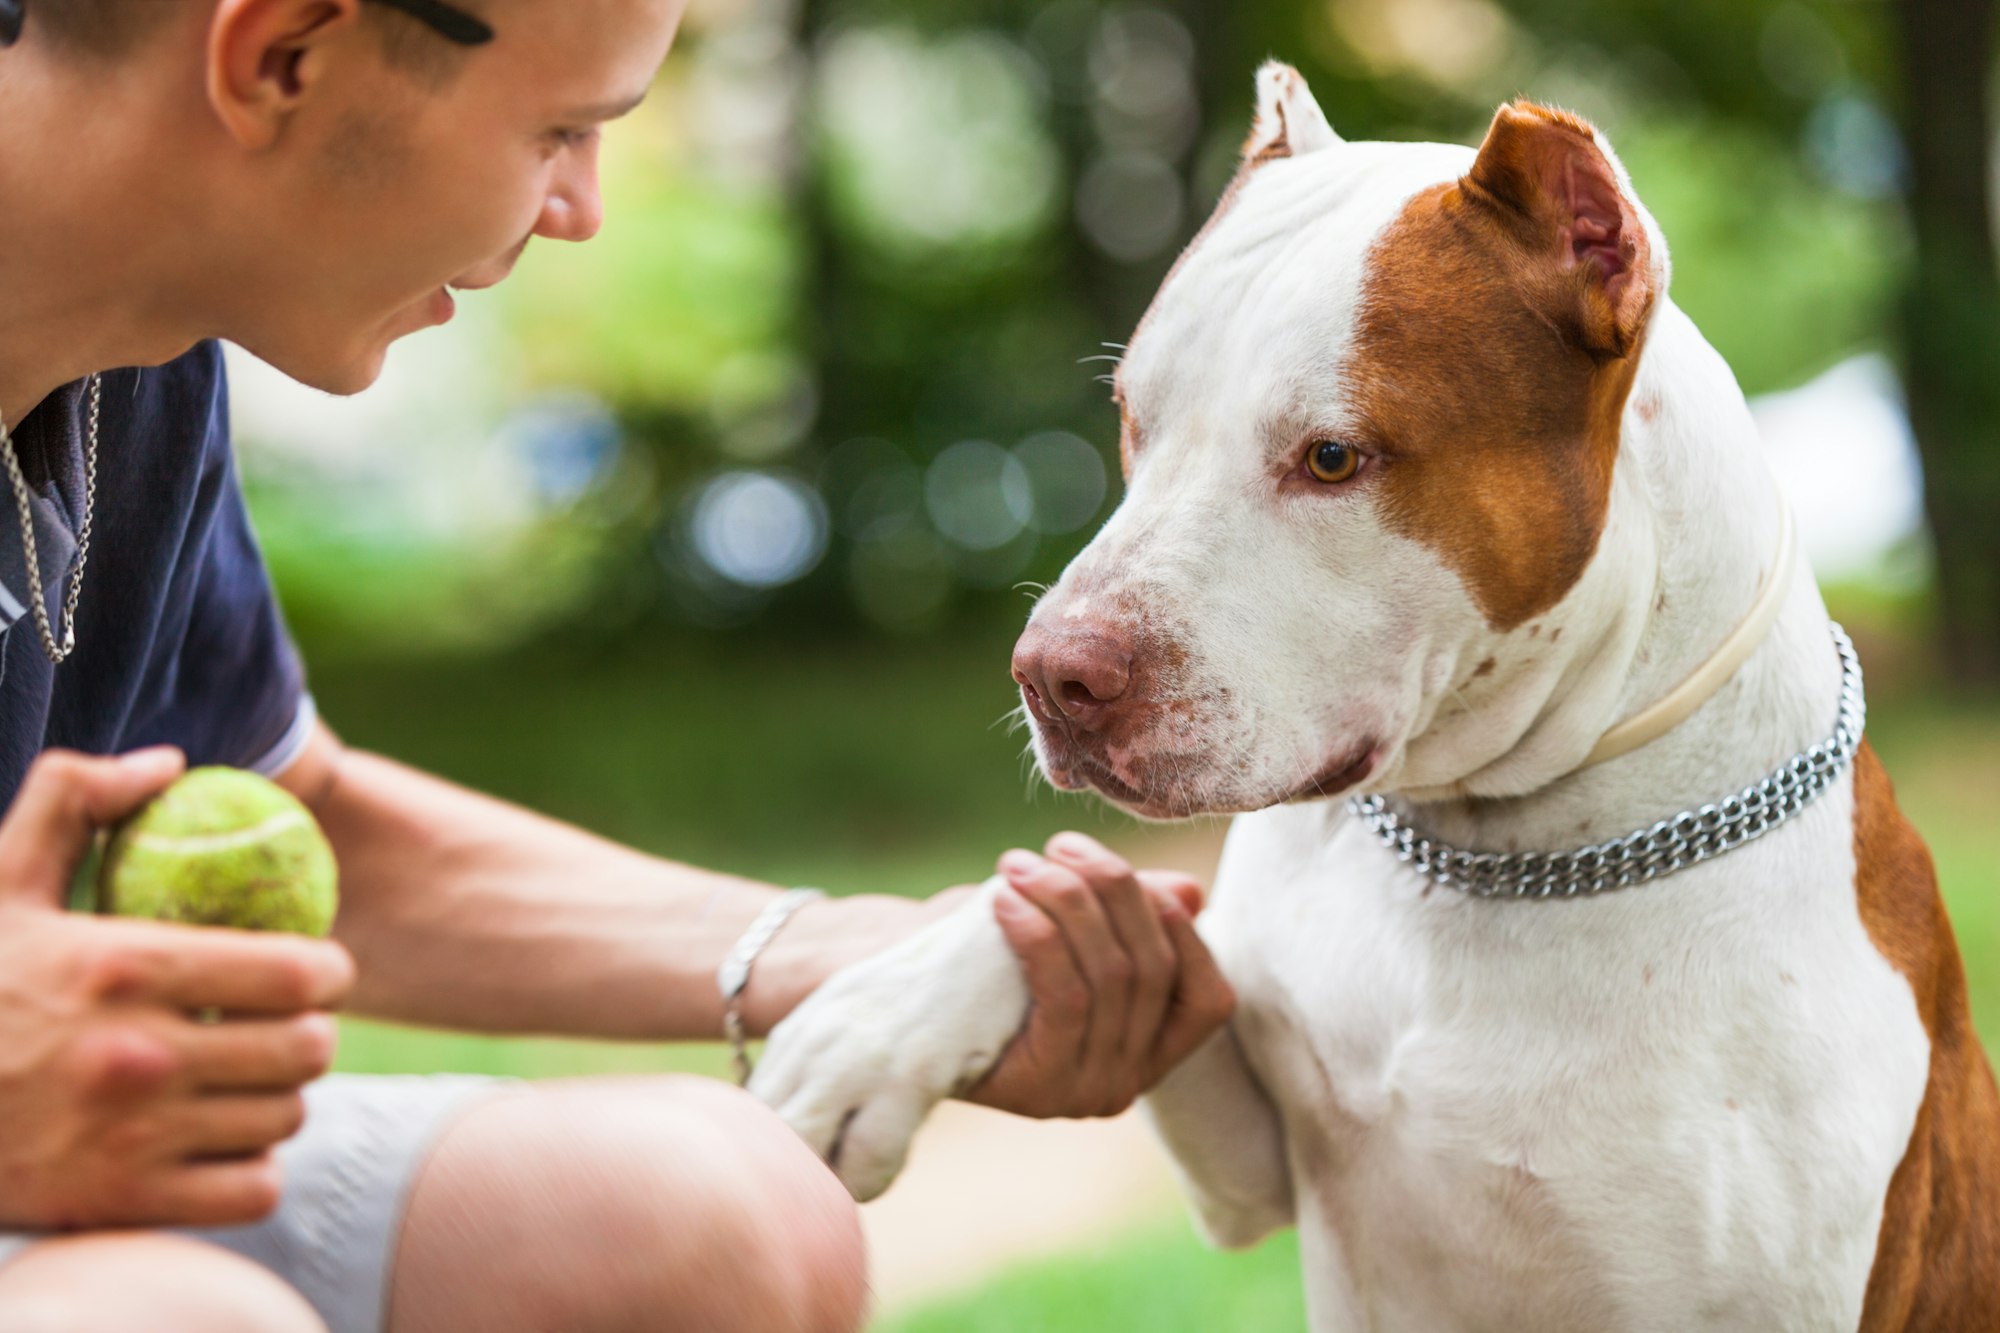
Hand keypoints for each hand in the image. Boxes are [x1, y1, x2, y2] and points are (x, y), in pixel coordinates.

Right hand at [0, 749, 355, 1229]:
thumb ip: (75, 799)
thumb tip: (169, 761)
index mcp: (125, 967)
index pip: (299, 973)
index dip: (327, 971)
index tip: (313, 969)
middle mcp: (140, 1056)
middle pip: (308, 1049)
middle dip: (308, 1032)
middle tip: (281, 1026)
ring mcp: (134, 1139)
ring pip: (285, 1119)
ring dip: (278, 1098)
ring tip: (245, 1081)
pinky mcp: (123, 1205)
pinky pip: (255, 1189)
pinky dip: (251, 1168)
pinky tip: (217, 1141)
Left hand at [969, 832, 1233, 1118]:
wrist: (894, 1012)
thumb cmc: (989, 964)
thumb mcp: (1067, 933)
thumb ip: (1129, 919)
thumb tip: (1188, 894)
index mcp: (1150, 1056)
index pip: (1209, 1000)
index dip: (1183, 932)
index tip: (1122, 870)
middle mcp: (1129, 1085)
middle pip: (1152, 971)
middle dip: (1111, 891)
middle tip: (1058, 845)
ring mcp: (1087, 1094)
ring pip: (1111, 978)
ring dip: (1069, 903)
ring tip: (1020, 863)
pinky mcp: (1042, 1091)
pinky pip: (1066, 998)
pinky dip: (1041, 936)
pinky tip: (1007, 899)